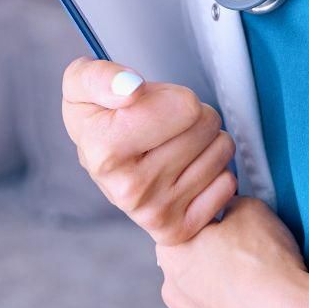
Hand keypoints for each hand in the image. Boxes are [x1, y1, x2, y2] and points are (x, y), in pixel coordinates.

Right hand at [61, 58, 235, 245]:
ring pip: (221, 150)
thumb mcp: (81, 82)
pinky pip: (227, 184)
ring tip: (177, 141)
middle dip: (193, 113)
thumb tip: (131, 89)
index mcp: (105, 151)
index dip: (172, 94)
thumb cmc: (99, 114)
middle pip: (207, 125)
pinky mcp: (176, 229)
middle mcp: (129, 189)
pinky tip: (188, 168)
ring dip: (205, 139)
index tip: (152, 103)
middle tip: (167, 122)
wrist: (101, 158)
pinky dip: (214, 171)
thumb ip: (100, 77)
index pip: (186, 107)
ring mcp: (154, 212)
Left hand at [157, 197, 308, 307]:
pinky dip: (233, 302)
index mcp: (170, 253)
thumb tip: (229, 207)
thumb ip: (229, 203)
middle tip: (243, 242)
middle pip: (190, 256)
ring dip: (221, 278)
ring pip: (203, 287)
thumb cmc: (264, 266)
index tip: (227, 214)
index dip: (208, 214)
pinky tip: (254, 295)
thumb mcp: (248, 207)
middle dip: (212, 247)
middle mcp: (172, 290)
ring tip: (252, 272)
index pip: (181, 222)